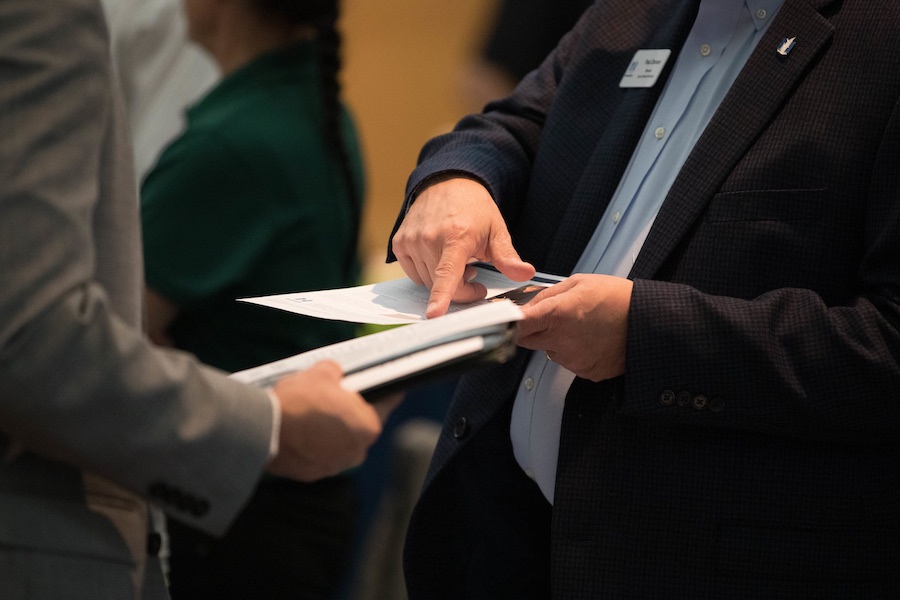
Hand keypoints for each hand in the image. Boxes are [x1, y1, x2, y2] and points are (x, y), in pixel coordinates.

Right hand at [266, 361, 381, 481]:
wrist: (266, 429)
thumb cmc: (300, 400)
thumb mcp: (321, 373)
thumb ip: (335, 372)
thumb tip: (333, 374)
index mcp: (369, 426)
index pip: (384, 405)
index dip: (382, 392)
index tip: (384, 386)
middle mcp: (356, 451)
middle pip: (358, 426)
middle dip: (348, 412)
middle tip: (335, 396)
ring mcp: (333, 465)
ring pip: (337, 443)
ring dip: (329, 431)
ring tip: (313, 412)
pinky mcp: (310, 474)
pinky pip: (316, 455)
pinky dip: (311, 444)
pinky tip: (300, 430)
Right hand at [391, 177, 534, 316]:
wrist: (447, 182)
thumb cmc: (474, 209)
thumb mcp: (497, 230)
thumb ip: (508, 257)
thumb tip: (526, 273)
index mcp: (457, 236)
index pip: (447, 273)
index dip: (442, 296)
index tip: (434, 314)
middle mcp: (430, 238)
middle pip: (442, 285)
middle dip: (461, 289)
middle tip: (475, 274)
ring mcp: (411, 240)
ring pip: (427, 283)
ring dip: (444, 281)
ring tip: (458, 262)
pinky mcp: (400, 243)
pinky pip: (413, 274)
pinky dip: (427, 273)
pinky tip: (439, 258)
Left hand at [517, 274, 632, 381]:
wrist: (649, 322)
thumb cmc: (618, 298)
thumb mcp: (579, 283)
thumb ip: (548, 294)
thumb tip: (529, 302)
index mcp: (557, 314)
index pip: (517, 323)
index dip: (510, 321)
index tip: (509, 318)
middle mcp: (562, 340)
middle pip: (527, 340)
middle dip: (533, 329)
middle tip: (552, 318)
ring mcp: (573, 359)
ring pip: (549, 351)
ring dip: (556, 341)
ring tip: (581, 327)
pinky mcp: (586, 372)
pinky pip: (569, 362)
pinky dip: (574, 353)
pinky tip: (591, 340)